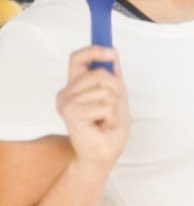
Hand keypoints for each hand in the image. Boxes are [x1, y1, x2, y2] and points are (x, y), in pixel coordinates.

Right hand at [56, 47, 128, 173]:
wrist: (103, 154)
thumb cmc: (108, 128)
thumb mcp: (116, 96)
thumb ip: (113, 76)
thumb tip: (113, 53)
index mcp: (75, 86)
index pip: (78, 59)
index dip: (93, 51)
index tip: (111, 52)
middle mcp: (66, 93)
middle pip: (100, 73)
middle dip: (114, 90)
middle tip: (109, 110)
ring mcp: (66, 102)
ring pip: (105, 89)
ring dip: (113, 106)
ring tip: (104, 120)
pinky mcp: (71, 113)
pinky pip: (105, 104)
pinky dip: (111, 116)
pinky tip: (101, 126)